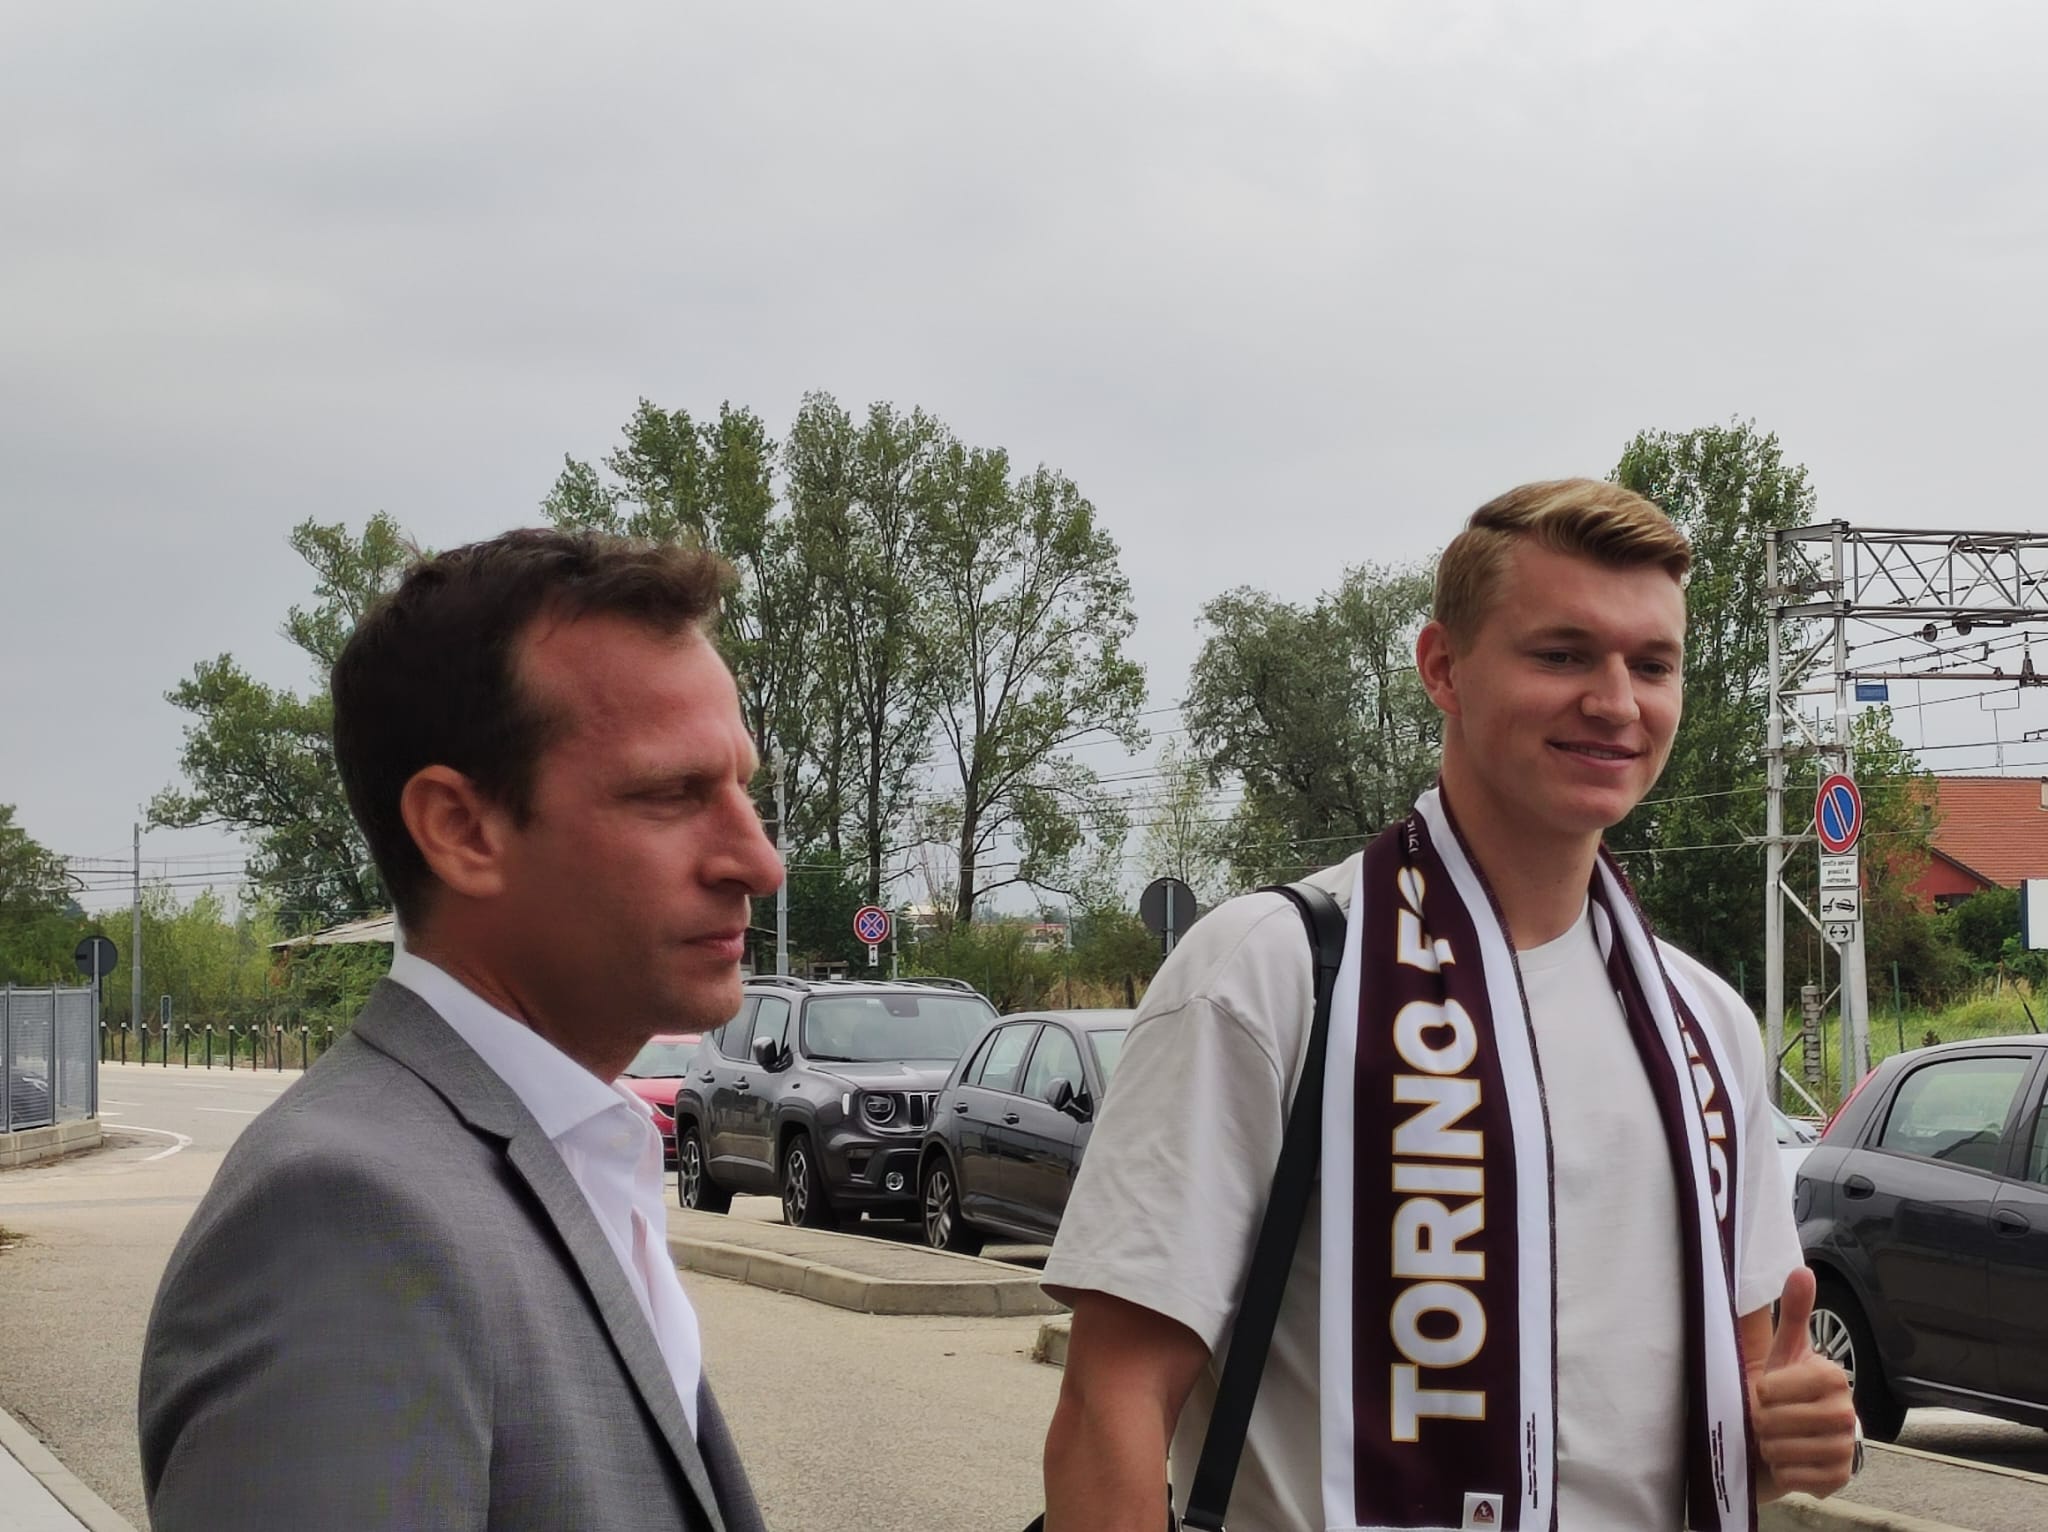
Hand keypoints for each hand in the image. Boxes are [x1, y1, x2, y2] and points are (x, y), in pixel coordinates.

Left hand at [1749, 1267, 1858, 1500]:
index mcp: (1834, 1377)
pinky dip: (1781, 1471)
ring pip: (1780, 1450)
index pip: (1775, 1388)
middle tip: (1768, 1418)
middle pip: (1775, 1421)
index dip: (1762, 1391)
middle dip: (1761, 1421)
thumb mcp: (1782, 1351)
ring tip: (1776, 1437)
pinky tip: (1788, 1461)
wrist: (1789, 1440)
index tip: (1766, 1390)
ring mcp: (1846, 1449)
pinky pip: (1792, 1476)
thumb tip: (1802, 1270)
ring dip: (1768, 1446)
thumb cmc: (1779, 1392)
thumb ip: (1790, 1312)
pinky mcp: (1839, 1480)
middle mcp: (1847, 1414)